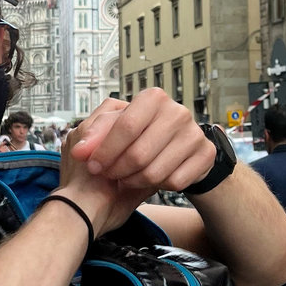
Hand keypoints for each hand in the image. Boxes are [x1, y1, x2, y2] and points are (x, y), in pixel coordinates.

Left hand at [69, 89, 214, 193]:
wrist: (170, 152)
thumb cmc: (135, 138)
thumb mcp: (110, 130)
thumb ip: (93, 134)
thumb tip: (80, 151)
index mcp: (153, 98)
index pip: (126, 126)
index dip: (105, 150)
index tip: (92, 165)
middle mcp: (177, 112)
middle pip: (139, 153)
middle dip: (117, 169)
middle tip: (109, 174)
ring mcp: (194, 133)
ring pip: (155, 172)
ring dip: (134, 181)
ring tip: (126, 178)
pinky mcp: (205, 155)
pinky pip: (175, 182)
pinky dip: (157, 187)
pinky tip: (149, 180)